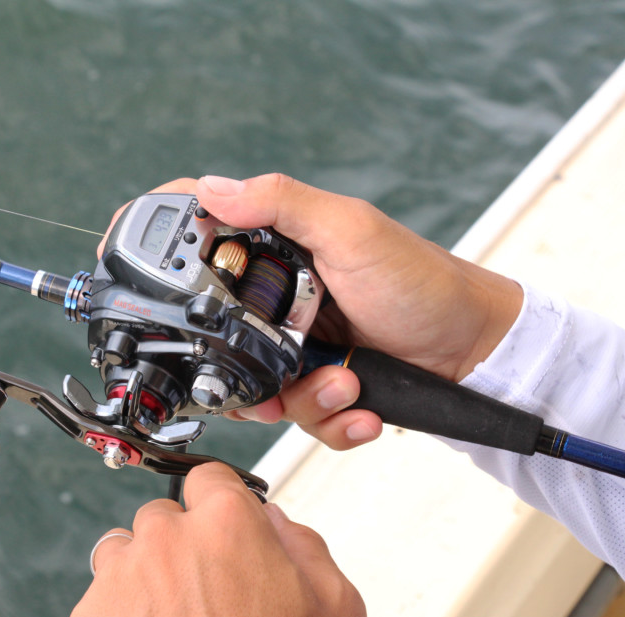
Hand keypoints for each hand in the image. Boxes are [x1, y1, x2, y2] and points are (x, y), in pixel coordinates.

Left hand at [69, 463, 366, 616]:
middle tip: (210, 592)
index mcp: (227, 525)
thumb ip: (303, 543)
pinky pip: (102, 596)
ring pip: (126, 551)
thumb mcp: (337, 608)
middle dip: (184, 545)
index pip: (208, 477)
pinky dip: (123, 615)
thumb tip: (273, 522)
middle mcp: (167, 541)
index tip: (221, 521)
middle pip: (164, 516)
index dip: (220, 503)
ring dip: (146, 574)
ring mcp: (122, 579)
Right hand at [196, 174, 521, 447]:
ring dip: (304, 398)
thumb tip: (212, 188)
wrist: (473, 349)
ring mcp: (296, 343)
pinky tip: (361, 405)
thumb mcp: (351, 231)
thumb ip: (282, 203)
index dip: (168, 265)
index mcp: (279, 248)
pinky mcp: (317, 383)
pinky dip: (332, 419)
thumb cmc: (422, 282)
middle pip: (216, 334)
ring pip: (257, 387)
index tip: (151, 290)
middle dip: (246, 366)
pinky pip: (300, 415)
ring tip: (346, 385)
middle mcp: (278, 297)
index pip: (202, 245)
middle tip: (281, 375)